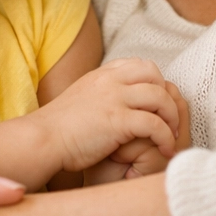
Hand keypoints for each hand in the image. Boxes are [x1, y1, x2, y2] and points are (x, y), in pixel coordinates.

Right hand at [34, 58, 180, 173]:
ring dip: (172, 117)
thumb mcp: (81, 97)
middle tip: (169, 118)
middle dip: (167, 95)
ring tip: (172, 136)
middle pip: (154, 74)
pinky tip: (165, 150)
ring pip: (160, 97)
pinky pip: (155, 124)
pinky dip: (166, 137)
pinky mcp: (118, 121)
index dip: (154, 82)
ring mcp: (114, 99)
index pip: (140, 65)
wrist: (42, 139)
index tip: (157, 104)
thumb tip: (115, 100)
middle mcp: (109, 81)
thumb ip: (99, 93)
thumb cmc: (59, 127)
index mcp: (101, 74)